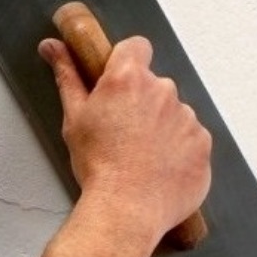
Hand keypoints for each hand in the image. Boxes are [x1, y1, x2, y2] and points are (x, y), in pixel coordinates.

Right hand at [38, 36, 211, 245]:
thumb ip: (68, 75)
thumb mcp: (74, 118)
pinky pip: (192, 138)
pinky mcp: (204, 142)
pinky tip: (161, 168)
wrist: (127, 209)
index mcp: (129, 79)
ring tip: (143, 156)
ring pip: (175, 113)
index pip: (137, 47)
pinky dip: (181, 150)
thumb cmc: (98, 166)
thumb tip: (53, 47)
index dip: (128, 60)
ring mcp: (187, 117)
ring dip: (163, 127)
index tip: (121, 80)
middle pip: (156, 85)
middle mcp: (163, 91)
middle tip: (125, 132)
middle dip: (143, 102)